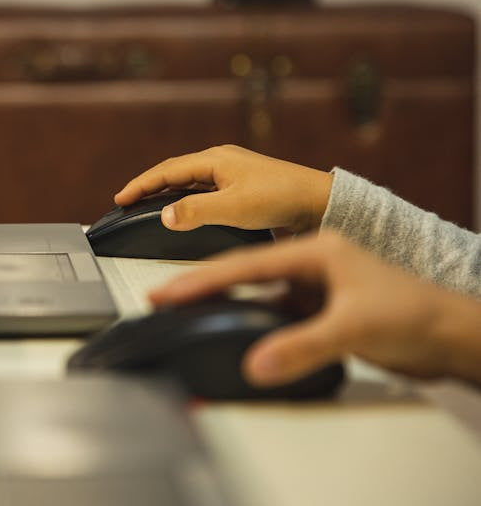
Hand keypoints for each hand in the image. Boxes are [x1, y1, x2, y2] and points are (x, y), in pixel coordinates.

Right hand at [114, 145, 332, 233]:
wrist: (321, 202)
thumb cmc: (282, 199)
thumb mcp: (234, 208)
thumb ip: (196, 211)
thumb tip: (164, 216)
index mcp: (215, 159)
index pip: (166, 171)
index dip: (140, 185)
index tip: (120, 198)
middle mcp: (221, 161)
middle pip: (174, 172)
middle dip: (149, 187)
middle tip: (127, 202)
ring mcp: (232, 173)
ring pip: (189, 181)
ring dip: (167, 193)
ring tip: (149, 207)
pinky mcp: (243, 187)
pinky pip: (204, 189)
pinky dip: (186, 199)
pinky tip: (186, 211)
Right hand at [149, 231, 480, 385]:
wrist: (453, 335)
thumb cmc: (417, 314)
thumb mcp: (352, 329)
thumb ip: (300, 347)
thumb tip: (252, 364)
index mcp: (314, 249)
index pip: (244, 264)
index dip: (200, 279)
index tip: (167, 291)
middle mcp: (311, 262)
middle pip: (243, 272)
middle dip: (200, 284)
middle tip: (162, 296)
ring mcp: (316, 286)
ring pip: (257, 291)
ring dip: (223, 299)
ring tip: (184, 307)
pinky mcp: (322, 308)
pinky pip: (274, 311)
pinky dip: (249, 318)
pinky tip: (231, 327)